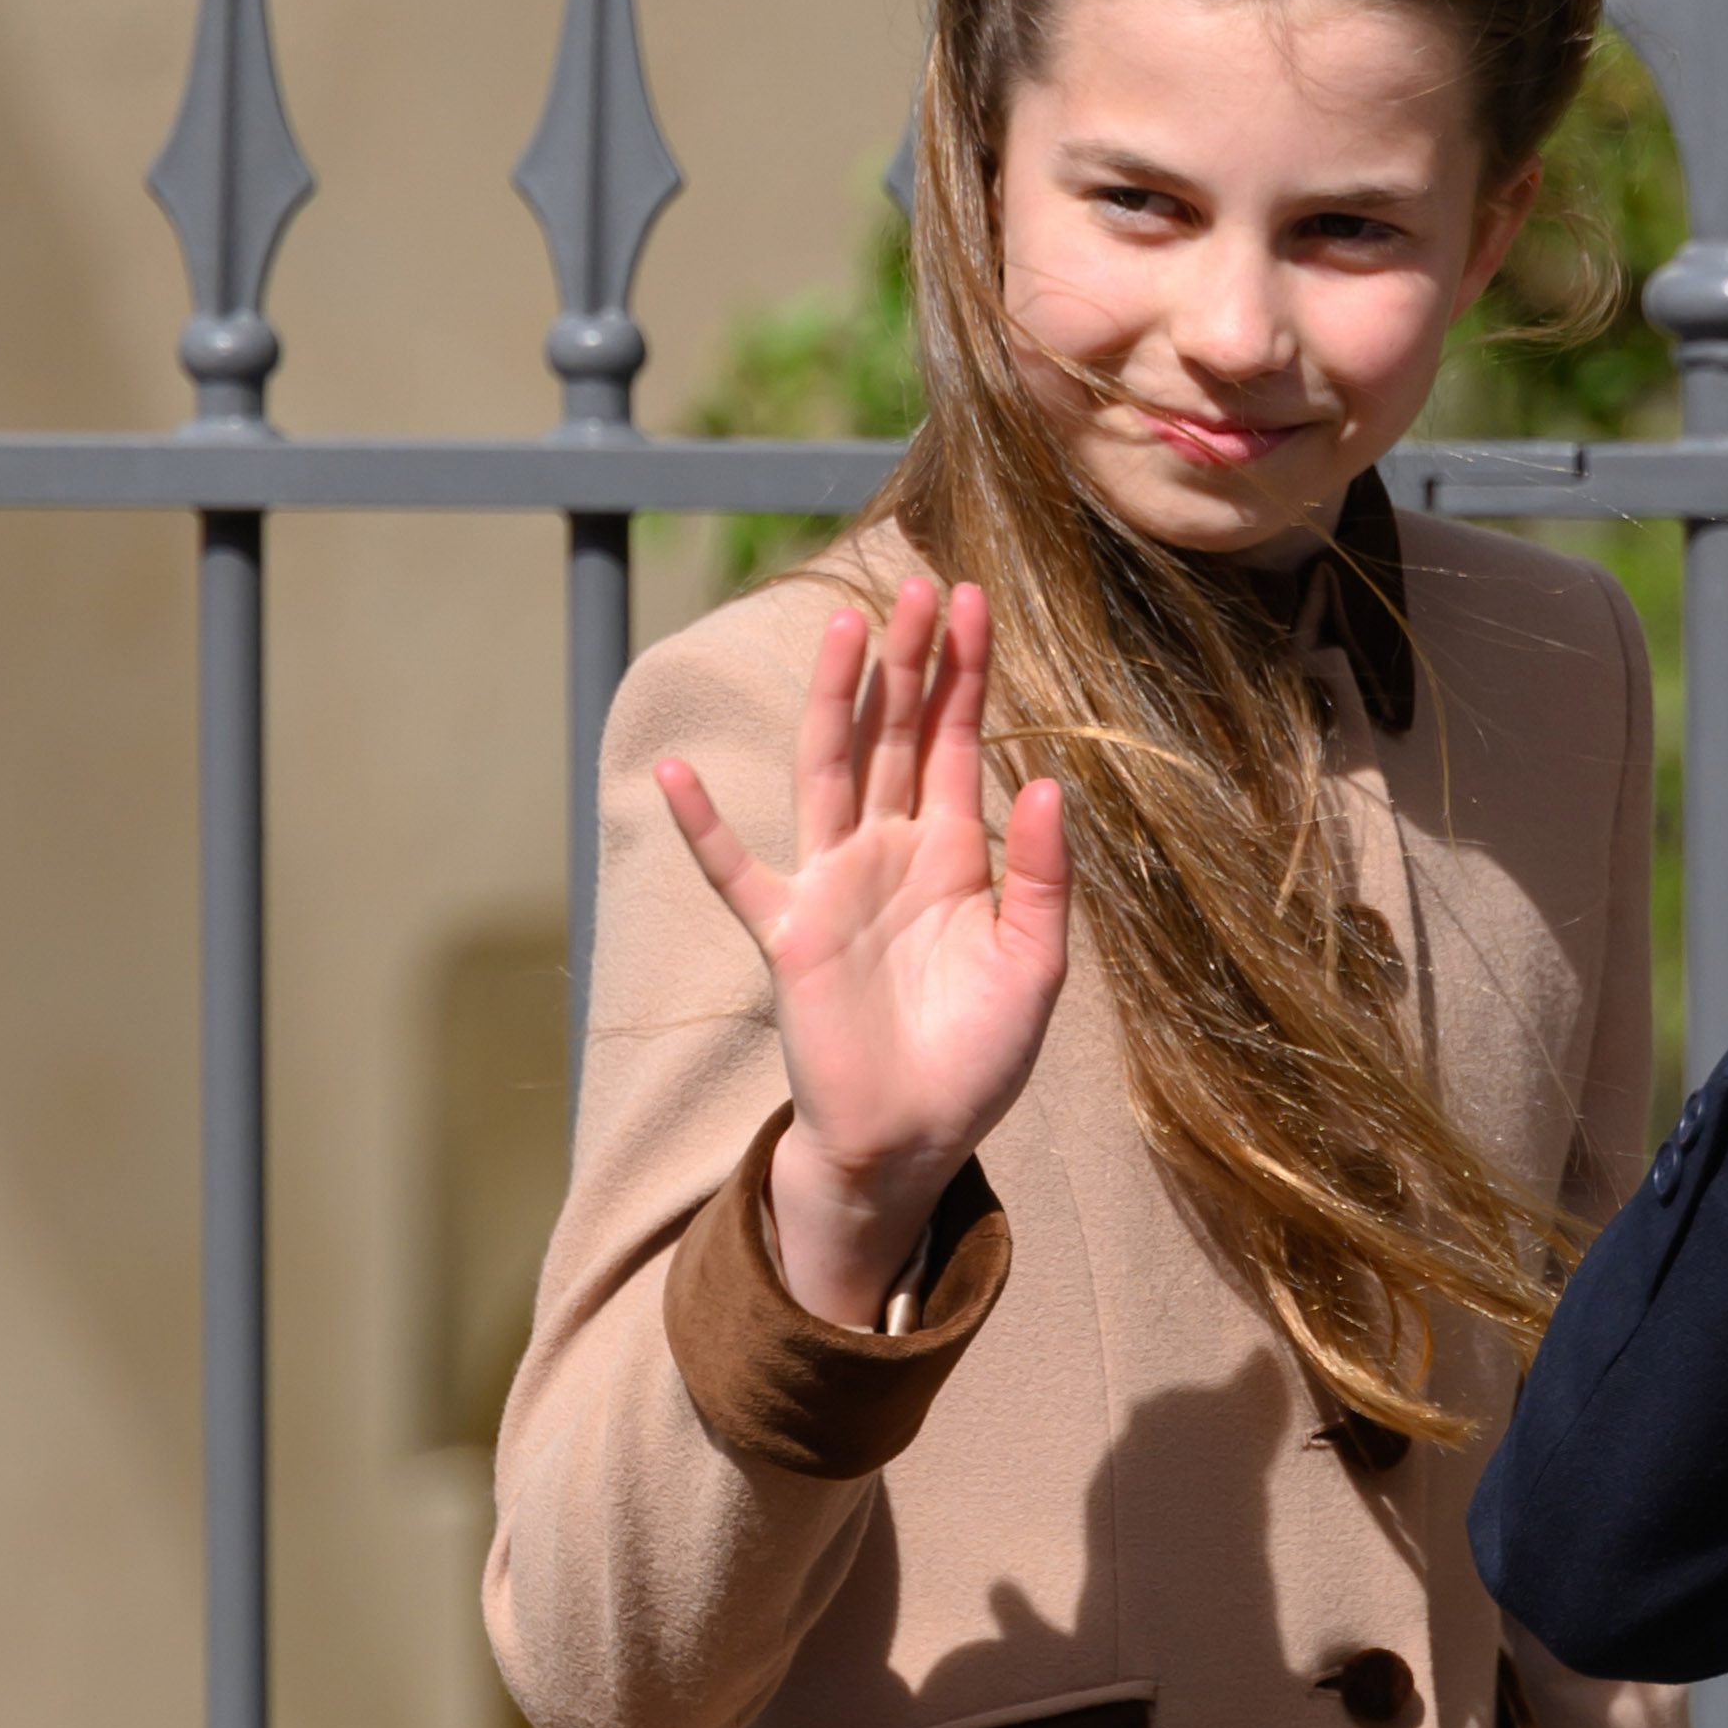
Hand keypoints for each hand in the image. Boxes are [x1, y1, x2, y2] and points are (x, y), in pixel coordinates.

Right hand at [656, 572, 1075, 1329]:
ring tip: (846, 629)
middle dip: (909, 664)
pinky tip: (675, 773)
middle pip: (895, 736)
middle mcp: (887, 854)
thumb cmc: (975, 1058)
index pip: (954, 744)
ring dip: (835, 702)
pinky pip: (736, 873)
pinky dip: (705, 827)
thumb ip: (1045, 879)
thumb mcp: (1034, 967)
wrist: (915, 1141)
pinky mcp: (787, 934)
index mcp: (952, 856)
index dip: (964, 676)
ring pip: (829, 771)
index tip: (972, 602)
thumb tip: (1051, 782)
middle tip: (920, 587)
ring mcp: (831, 886)